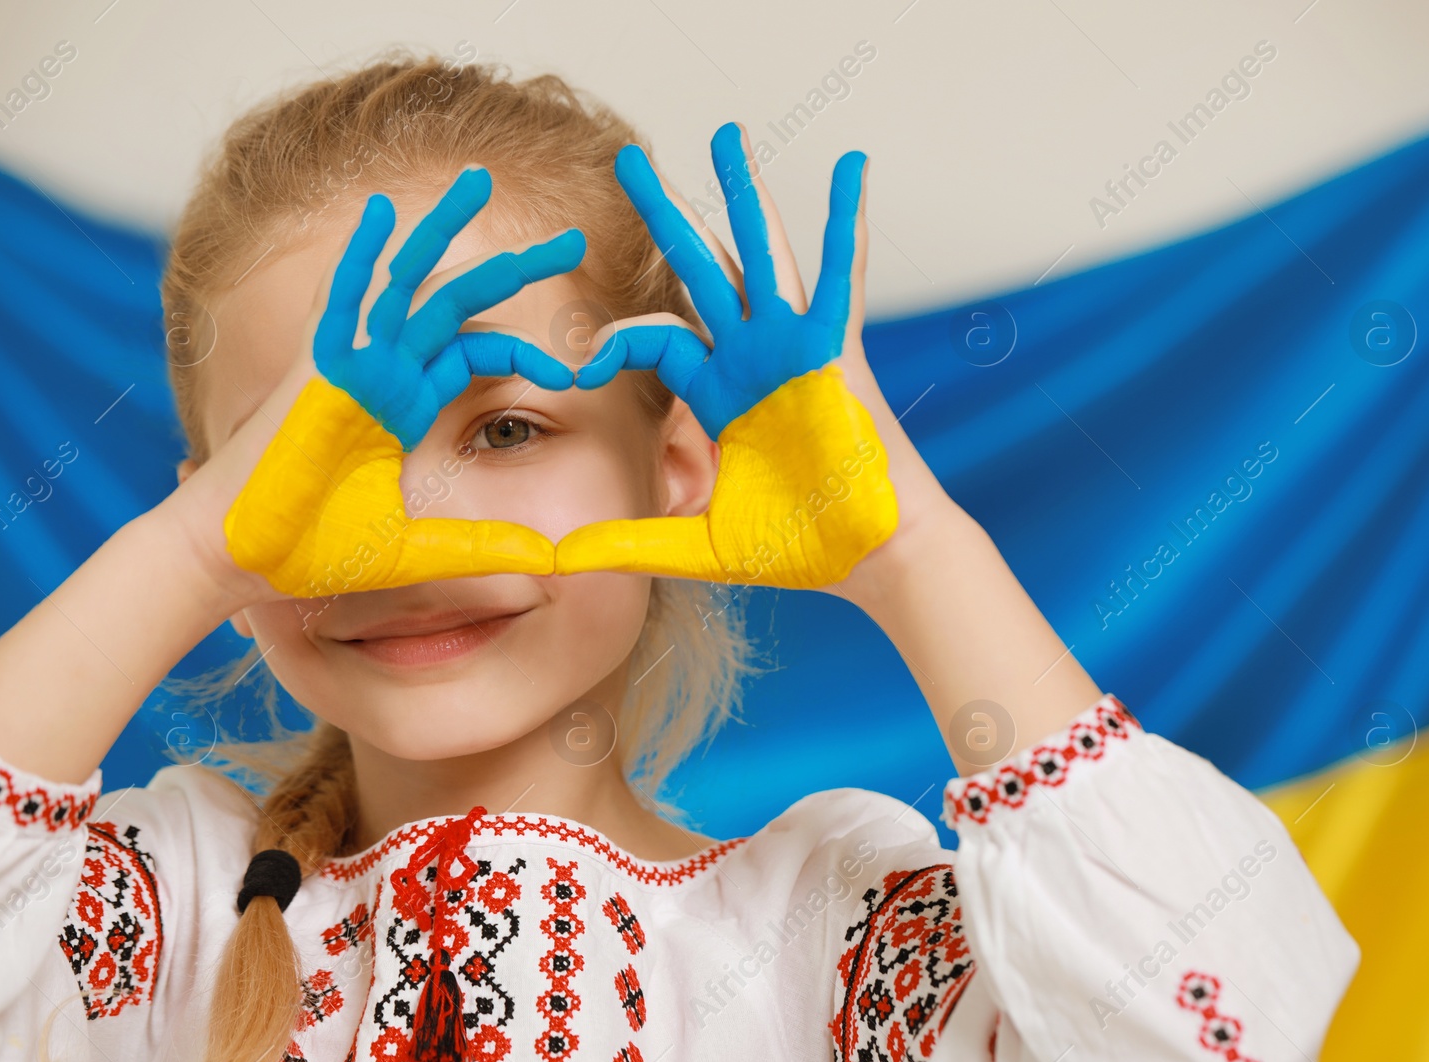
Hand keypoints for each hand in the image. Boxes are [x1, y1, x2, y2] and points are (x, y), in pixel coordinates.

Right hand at [217, 167, 585, 598]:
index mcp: (408, 406)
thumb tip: (553, 564)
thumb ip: (484, 548)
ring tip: (481, 180)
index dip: (529, 351)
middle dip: (515, 268)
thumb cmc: (312, 553)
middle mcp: (384, 374)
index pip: (479, 354)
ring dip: (444, 230)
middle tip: (573, 240)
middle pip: (459, 302)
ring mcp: (350, 365)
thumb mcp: (419, 550)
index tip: (579, 366)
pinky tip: (385, 211)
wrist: (239, 561)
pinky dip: (361, 254)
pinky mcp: (316, 370)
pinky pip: (342, 299)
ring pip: (409, 282)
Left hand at [551, 122, 901, 589]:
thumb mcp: (697, 546)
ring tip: (727, 134)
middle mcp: (752, 359)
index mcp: (718, 395)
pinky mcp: (837, 351)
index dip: (613, 340)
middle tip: (632, 160)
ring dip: (743, 193)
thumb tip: (559, 560)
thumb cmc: (801, 549)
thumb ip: (630, 543)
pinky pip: (839, 275)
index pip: (656, 337)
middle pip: (699, 269)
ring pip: (760, 254)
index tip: (578, 365)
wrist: (870, 559)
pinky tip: (850, 167)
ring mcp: (795, 349)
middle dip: (666, 213)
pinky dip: (845, 220)